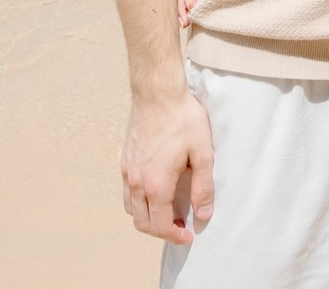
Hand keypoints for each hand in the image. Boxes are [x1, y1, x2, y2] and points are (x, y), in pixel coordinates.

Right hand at [122, 89, 214, 243]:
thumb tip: (203, 214)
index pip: (159, 224)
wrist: (157, 92)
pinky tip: (156, 193)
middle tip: (180, 228)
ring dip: (148, 218)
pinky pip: (127, 193)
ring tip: (168, 213)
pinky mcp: (125, 160)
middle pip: (142, 222)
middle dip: (161, 231)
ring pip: (132, 209)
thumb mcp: (202, 153)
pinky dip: (139, 202)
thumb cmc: (182, 119)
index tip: (189, 236)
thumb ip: (203, 187)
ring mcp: (127, 171)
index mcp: (155, 183)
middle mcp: (136, 181)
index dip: (174, 236)